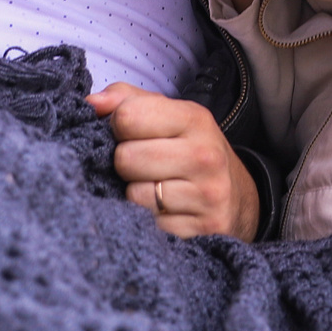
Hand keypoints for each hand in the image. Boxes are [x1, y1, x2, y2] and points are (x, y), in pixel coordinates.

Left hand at [89, 82, 258, 239]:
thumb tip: (91, 104)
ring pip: (134, 196)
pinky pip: (150, 227)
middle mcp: (205, 156)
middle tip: (145, 167)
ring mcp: (207, 195)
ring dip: (136, 196)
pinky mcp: (203, 230)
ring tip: (155, 190)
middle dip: (126, 164)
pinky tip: (166, 212)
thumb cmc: (191, 150)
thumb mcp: (169, 115)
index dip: (119, 127)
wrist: (239, 199)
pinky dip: (150, 222)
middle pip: (126, 158)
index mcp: (194, 119)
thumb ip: (127, 100)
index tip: (131, 134)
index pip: (127, 117)